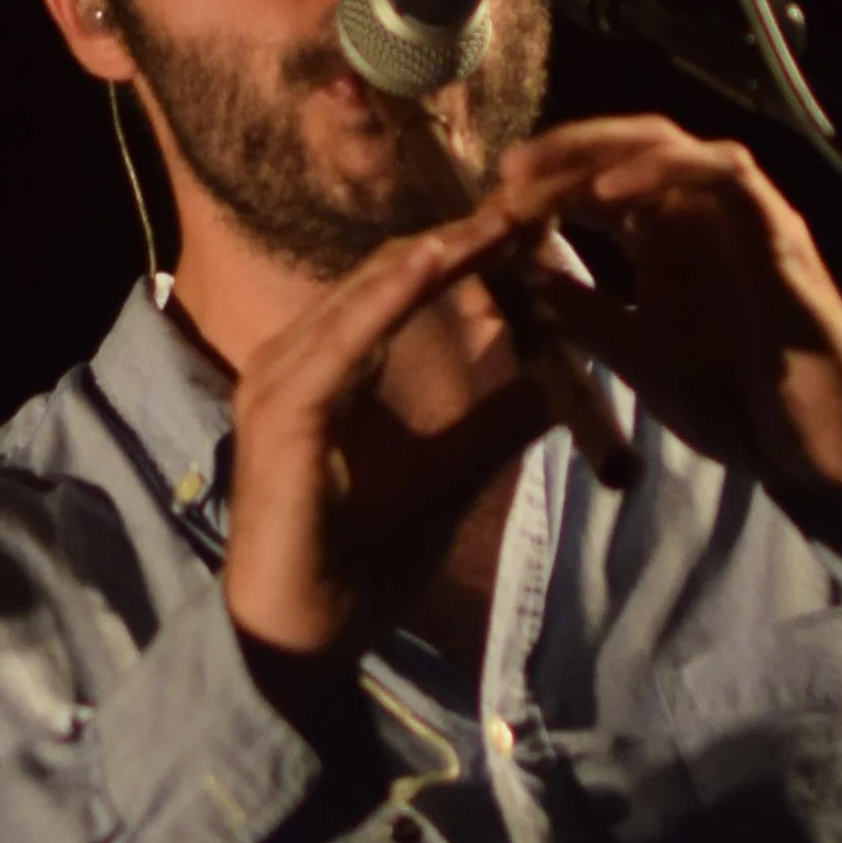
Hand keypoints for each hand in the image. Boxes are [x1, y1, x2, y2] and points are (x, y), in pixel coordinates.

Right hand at [220, 197, 608, 666]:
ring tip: (499, 219)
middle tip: (530, 203)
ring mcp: (281, 381)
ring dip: (434, 254)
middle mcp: (296, 359)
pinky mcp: (284, 414)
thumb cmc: (359, 564)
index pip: (399, 287)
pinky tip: (437, 261)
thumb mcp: (451, 478)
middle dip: (460, 240)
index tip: (531, 227)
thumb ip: (495, 426)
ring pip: (366, 294)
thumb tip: (560, 387)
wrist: (304, 639)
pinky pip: (344, 340)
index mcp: (327, 367)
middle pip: (385, 275)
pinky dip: (390, 298)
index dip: (465, 255)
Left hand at [477, 115, 841, 542]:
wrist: (811, 450)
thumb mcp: (636, 356)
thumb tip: (526, 276)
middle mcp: (707, 215)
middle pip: (631, 145)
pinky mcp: (779, 233)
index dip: (546, 181)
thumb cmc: (736, 401)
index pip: (604, 179)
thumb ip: (586, 315)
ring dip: (602, 151)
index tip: (490, 203)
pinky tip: (608, 195)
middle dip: (564, 150)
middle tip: (506, 175)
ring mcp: (745, 217)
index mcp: (671, 239)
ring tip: (541, 179)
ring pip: (673, 144)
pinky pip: (725, 174)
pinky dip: (665, 172)